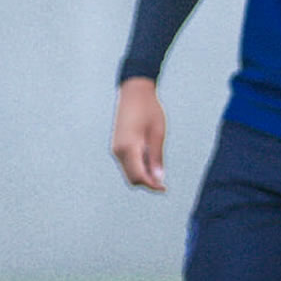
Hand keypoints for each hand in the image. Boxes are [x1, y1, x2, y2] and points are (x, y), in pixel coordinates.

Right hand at [111, 77, 166, 191]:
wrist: (134, 92)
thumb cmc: (149, 110)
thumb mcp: (158, 133)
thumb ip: (157, 157)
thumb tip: (158, 178)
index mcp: (129, 147)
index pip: (138, 176)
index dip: (151, 185)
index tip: (164, 188)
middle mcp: (118, 151)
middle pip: (132, 177)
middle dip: (147, 182)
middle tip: (164, 181)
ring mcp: (116, 148)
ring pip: (129, 171)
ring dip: (143, 173)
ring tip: (158, 166)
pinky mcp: (117, 145)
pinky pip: (127, 163)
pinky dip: (138, 165)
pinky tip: (150, 158)